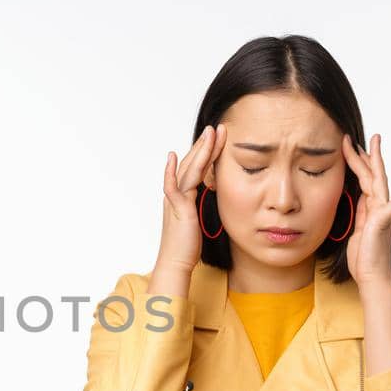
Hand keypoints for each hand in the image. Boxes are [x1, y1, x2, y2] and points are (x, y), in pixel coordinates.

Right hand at [156, 123, 228, 273]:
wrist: (176, 263)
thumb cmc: (188, 246)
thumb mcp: (200, 220)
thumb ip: (204, 205)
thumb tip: (214, 196)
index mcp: (185, 195)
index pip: (199, 168)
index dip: (208, 152)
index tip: (220, 138)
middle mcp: (178, 194)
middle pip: (193, 163)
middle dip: (205, 145)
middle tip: (217, 127)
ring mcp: (176, 200)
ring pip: (188, 169)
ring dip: (199, 150)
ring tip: (210, 133)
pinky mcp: (177, 209)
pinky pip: (172, 187)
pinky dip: (171, 172)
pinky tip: (173, 157)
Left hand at [340, 133, 390, 285]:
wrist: (371, 276)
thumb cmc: (364, 256)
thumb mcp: (357, 229)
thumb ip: (360, 211)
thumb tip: (358, 196)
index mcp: (371, 207)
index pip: (362, 179)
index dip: (354, 163)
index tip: (348, 147)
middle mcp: (379, 206)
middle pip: (370, 175)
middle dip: (362, 154)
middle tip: (352, 135)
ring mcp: (383, 211)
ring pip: (378, 180)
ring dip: (375, 160)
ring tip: (374, 141)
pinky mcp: (385, 219)